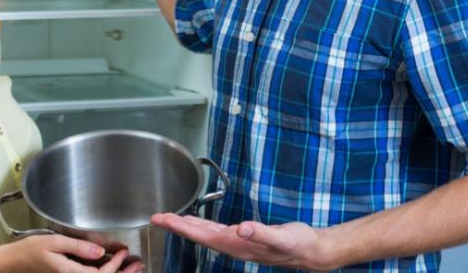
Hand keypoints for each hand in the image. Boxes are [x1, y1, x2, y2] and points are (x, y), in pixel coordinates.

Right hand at [0, 234, 145, 272]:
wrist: (15, 262)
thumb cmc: (31, 250)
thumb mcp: (54, 243)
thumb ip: (78, 247)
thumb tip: (100, 252)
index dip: (115, 265)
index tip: (124, 251)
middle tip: (139, 263)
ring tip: (134, 265)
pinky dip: (106, 271)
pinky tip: (114, 263)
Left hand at [151, 213, 331, 271]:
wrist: (311, 251)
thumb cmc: (297, 244)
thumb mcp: (281, 237)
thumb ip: (261, 233)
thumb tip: (242, 228)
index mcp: (238, 245)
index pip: (203, 236)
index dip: (182, 227)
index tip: (164, 220)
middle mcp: (234, 246)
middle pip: (199, 236)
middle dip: (177, 226)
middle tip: (156, 217)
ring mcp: (238, 243)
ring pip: (205, 234)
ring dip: (187, 226)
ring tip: (169, 218)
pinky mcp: (243, 238)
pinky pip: (216, 231)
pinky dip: (203, 226)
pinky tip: (197, 223)